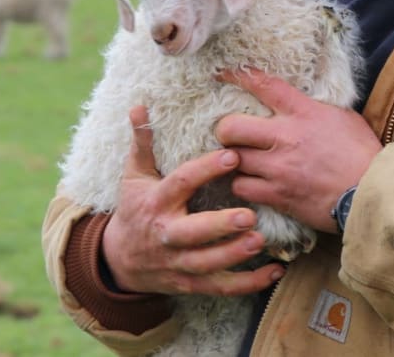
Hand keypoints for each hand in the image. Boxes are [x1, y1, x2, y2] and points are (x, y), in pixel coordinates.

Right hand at [101, 105, 285, 295]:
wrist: (119, 259)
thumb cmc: (134, 208)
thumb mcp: (133, 175)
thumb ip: (142, 142)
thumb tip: (139, 106)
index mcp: (156, 202)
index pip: (181, 183)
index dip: (205, 170)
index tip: (232, 156)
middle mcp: (166, 234)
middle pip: (193, 232)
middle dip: (220, 226)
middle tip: (249, 215)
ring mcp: (177, 262)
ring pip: (207, 263)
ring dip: (233, 254)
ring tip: (259, 241)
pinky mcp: (189, 283)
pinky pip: (220, 286)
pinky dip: (248, 283)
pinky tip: (274, 271)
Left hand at [216, 68, 381, 233]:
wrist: (374, 193)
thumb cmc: (363, 154)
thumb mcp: (343, 117)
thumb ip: (314, 107)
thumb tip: (297, 100)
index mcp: (303, 112)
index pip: (263, 85)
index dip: (238, 76)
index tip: (222, 74)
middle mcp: (286, 137)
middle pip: (230, 127)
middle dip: (225, 130)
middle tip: (232, 135)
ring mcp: (279, 168)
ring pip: (231, 159)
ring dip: (233, 160)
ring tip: (242, 161)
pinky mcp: (278, 195)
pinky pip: (241, 188)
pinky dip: (243, 186)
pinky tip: (252, 184)